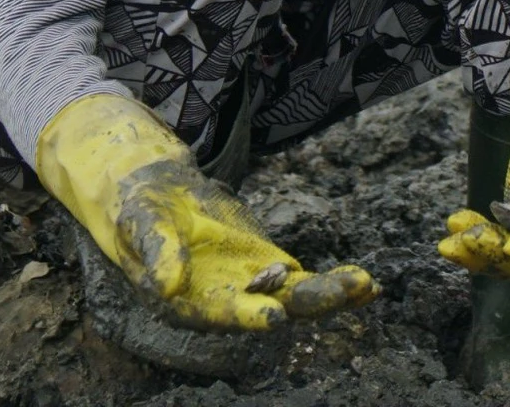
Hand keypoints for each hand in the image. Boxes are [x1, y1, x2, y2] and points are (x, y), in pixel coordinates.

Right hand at [38, 94, 374, 330]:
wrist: (158, 193)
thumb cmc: (143, 210)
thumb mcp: (143, 224)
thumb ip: (158, 253)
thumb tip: (167, 287)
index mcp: (189, 302)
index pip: (223, 314)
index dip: (250, 315)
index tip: (277, 316)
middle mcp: (225, 301)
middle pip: (273, 307)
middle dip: (310, 301)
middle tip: (345, 291)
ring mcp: (251, 284)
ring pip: (297, 296)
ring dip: (331, 294)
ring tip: (366, 286)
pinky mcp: (268, 264)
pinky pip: (305, 279)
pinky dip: (334, 283)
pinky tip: (365, 285)